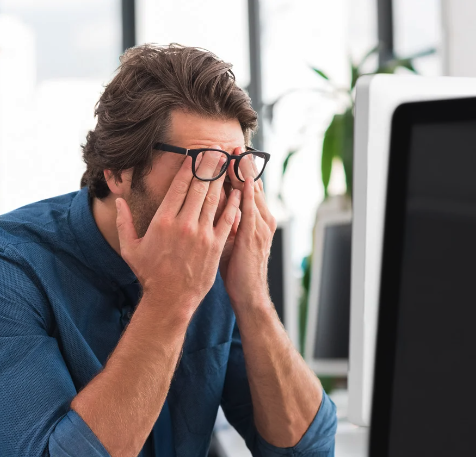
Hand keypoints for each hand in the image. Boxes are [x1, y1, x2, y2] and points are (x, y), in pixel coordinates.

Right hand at [116, 151, 241, 317]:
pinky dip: (233, 203)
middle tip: (216, 149)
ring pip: (215, 199)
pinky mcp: (215, 245)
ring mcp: (202, 234)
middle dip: (209, 165)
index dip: (189, 167)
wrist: (170, 299)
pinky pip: (227, 218)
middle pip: (199, 187)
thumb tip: (119, 201)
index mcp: (163, 221)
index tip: (195, 154)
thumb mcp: (130, 248)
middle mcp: (184, 224)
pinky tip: (238, 191)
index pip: (179, 186)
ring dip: (222, 178)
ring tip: (228, 162)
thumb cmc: (149, 274)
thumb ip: (123, 222)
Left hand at [220, 148, 276, 312]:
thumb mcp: (233, 241)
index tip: (229, 152)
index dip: (239, 169)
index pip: (247, 187)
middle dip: (242, 163)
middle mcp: (261, 218)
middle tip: (233, 143)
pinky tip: (241, 178)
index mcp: (256, 219)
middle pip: (251, 184)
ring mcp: (260, 225)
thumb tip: (214, 205)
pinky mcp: (253, 235)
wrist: (249, 294)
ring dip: (244, 171)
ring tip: (237, 151)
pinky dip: (245, 191)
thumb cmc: (237, 269)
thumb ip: (227, 221)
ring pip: (251, 191)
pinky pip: (249, 207)